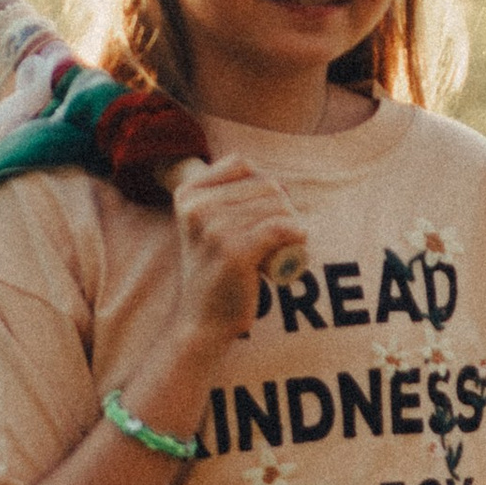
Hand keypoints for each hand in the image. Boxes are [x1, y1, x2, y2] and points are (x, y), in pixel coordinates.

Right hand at [169, 155, 307, 343]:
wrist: (203, 320)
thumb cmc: (215, 271)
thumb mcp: (206, 226)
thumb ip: (224, 197)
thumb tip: (275, 181)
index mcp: (187, 194)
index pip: (241, 164)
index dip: (263, 183)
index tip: (266, 210)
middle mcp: (196, 207)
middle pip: (265, 185)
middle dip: (283, 206)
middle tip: (280, 235)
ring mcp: (214, 229)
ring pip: (277, 206)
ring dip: (292, 223)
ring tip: (285, 245)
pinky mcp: (234, 251)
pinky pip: (280, 228)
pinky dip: (297, 234)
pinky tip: (298, 242)